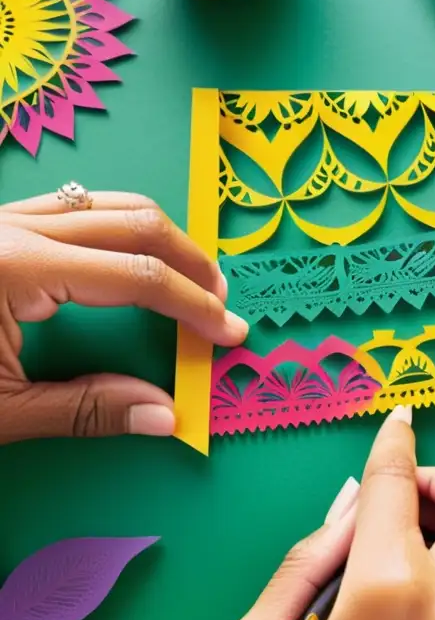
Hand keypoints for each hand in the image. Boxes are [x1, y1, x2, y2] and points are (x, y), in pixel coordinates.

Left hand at [0, 191, 246, 442]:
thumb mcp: (0, 413)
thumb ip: (85, 410)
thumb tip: (164, 416)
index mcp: (16, 268)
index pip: (136, 276)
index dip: (193, 306)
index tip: (228, 333)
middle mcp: (13, 229)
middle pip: (136, 223)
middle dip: (191, 263)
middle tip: (220, 303)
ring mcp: (3, 220)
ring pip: (110, 203)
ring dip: (163, 238)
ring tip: (190, 278)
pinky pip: (78, 207)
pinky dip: (121, 227)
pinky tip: (135, 258)